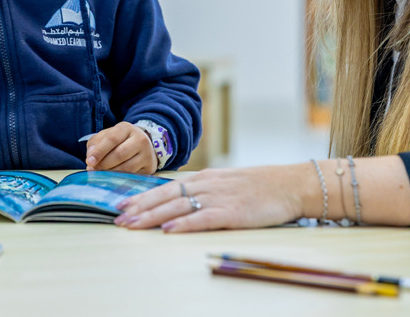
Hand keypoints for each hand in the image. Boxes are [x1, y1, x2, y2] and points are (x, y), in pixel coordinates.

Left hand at [85, 122, 156, 173]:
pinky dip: (119, 178)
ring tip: (100, 174)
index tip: (89, 161)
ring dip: (110, 173)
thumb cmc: (119, 141)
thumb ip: (95, 144)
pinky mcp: (149, 166)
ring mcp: (146, 153)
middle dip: (103, 164)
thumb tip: (90, 158)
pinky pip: (132, 175)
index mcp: (126, 128)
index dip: (99, 151)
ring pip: (126, 167)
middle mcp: (140, 139)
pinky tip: (112, 178)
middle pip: (119, 154)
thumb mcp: (107, 136)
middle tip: (93, 170)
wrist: (142, 146)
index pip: (112, 139)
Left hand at [114, 165, 306, 231]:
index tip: (123, 205)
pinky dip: (185, 224)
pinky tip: (169, 231)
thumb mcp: (227, 182)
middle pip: (166, 196)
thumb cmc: (261, 186)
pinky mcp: (233, 213)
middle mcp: (208, 184)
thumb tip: (181, 201)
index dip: (143, 196)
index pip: (167, 187)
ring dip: (153, 217)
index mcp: (206, 177)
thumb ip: (205, 190)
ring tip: (133, 225)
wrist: (291, 184)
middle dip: (140, 208)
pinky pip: (204, 218)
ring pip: (179, 207)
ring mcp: (220, 197)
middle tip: (118, 219)